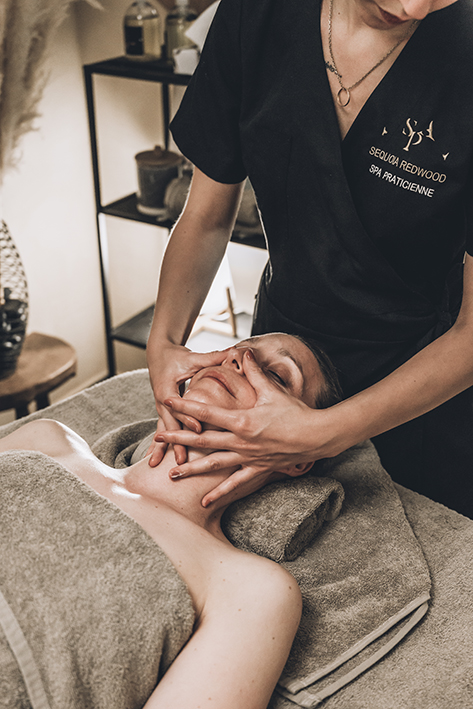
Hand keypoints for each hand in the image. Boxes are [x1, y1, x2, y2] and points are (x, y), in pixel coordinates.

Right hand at [146, 341, 228, 466]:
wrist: (158, 354)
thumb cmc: (178, 356)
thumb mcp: (194, 358)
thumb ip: (213, 357)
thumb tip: (233, 351)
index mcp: (167, 388)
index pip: (179, 406)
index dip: (188, 417)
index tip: (199, 428)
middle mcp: (161, 400)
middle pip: (169, 423)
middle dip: (175, 442)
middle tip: (181, 459)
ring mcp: (160, 407)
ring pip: (163, 430)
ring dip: (162, 448)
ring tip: (158, 465)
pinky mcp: (162, 411)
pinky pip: (162, 430)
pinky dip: (158, 445)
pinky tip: (154, 459)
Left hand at [155, 350, 332, 505]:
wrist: (316, 436)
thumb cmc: (295, 412)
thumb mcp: (272, 391)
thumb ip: (255, 373)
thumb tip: (244, 353)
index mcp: (242, 420)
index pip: (207, 411)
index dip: (186, 405)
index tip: (168, 400)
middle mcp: (241, 441)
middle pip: (204, 439)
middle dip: (180, 437)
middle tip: (159, 438)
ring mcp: (248, 457)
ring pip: (214, 464)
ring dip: (192, 469)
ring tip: (173, 474)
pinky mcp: (257, 469)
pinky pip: (235, 483)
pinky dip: (220, 492)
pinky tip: (204, 502)